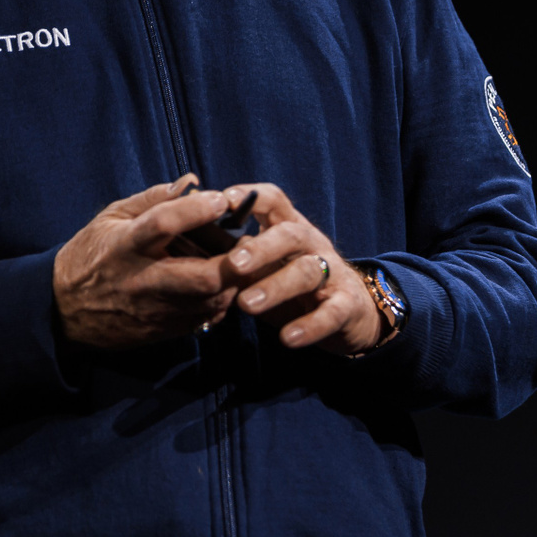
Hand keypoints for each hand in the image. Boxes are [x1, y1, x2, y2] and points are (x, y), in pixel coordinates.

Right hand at [53, 176, 237, 348]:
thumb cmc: (92, 256)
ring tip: (240, 259)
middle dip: (233, 260)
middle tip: (248, 241)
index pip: (164, 224)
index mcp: (126, 245)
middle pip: (202, 276)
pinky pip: (207, 317)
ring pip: (212, 300)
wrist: (65, 312)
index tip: (221, 199)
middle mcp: (144, 280)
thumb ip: (152, 199)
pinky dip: (223, 298)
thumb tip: (191, 181)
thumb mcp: (112, 218)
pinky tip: (223, 282)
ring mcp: (157, 310)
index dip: (197, 210)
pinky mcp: (165, 330)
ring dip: (234, 279)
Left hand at [219, 183, 383, 354]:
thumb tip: (186, 249)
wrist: (350, 312)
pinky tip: (287, 339)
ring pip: (307, 272)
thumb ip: (235, 259)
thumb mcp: (265, 266)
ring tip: (246, 305)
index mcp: (289, 227)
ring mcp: (332, 273)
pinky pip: (330, 313)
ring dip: (276, 287)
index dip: (250, 197)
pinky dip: (309, 326)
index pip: (273, 200)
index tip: (223, 201)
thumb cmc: (292, 284)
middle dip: (261, 248)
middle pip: (289, 235)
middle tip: (233, 264)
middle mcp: (312, 244)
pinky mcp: (346, 305)